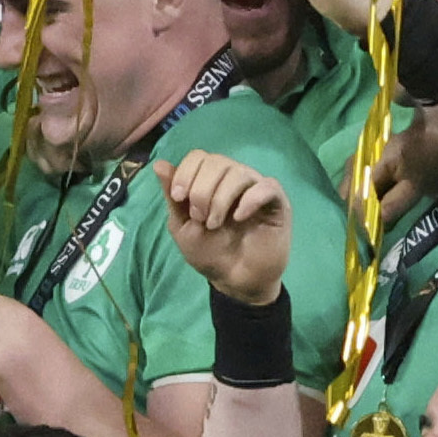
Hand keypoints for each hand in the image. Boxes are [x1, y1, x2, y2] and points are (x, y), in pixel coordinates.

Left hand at [161, 149, 290, 309]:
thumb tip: (159, 164)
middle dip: (201, 190)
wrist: (234, 280)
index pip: (199, 156)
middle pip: (217, 161)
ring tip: (214, 224)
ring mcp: (256, 189)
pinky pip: (268, 186)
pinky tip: (238, 217)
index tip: (178, 197)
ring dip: (220, 198)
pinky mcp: (277, 203)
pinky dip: (251, 198)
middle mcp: (235, 178)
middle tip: (198, 218)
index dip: (186, 172)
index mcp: (212, 180)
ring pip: (239, 172)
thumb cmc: (209, 252)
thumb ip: (173, 197)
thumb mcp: (182, 226)